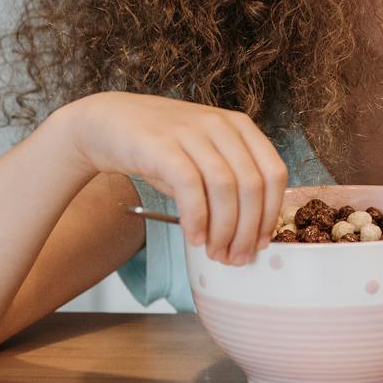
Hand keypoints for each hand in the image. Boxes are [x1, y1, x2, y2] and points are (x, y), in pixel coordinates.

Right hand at [57, 92, 286, 265]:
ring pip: (225, 187)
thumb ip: (227, 188)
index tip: (262, 243)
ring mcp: (193, 132)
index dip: (271, 213)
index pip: (274, 173)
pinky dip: (197, 218)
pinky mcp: (163, 145)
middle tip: (236, 257)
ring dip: (224, 229)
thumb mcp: (204, 160)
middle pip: (252, 184)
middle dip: (247, 229)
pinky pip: (190, 186)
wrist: (108, 124)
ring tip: (215, 253)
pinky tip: (194, 238)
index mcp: (241, 127)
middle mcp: (221, 126)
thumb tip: (248, 236)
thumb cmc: (162, 149)